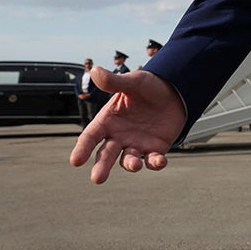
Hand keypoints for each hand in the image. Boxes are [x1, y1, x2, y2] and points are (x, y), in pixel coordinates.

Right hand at [69, 67, 185, 183]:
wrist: (175, 92)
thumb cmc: (149, 87)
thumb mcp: (133, 82)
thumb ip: (114, 82)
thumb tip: (95, 70)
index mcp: (107, 121)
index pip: (90, 137)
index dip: (82, 149)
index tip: (75, 161)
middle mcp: (118, 136)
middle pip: (106, 154)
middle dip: (101, 167)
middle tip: (97, 178)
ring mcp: (136, 144)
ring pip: (129, 160)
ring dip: (131, 164)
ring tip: (134, 165)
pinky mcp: (155, 149)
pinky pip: (153, 160)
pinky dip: (155, 163)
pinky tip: (159, 162)